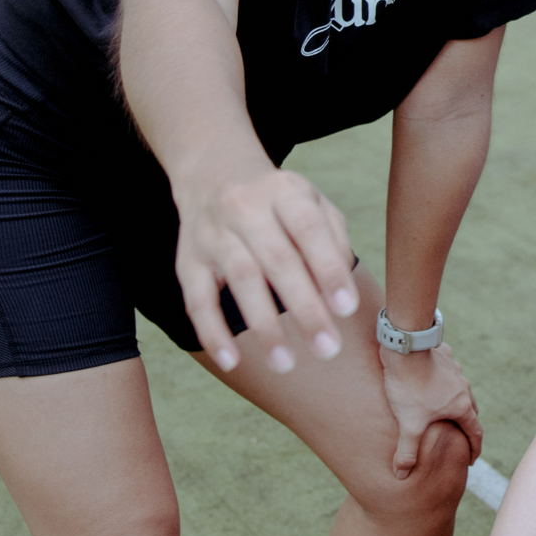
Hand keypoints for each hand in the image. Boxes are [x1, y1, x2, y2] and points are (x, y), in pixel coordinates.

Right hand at [173, 155, 358, 373]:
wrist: (212, 172)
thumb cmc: (278, 200)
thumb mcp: (312, 202)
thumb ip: (333, 239)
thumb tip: (343, 290)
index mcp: (285, 191)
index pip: (309, 230)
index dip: (328, 269)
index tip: (347, 308)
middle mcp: (246, 208)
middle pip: (277, 260)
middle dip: (304, 308)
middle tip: (327, 349)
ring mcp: (213, 234)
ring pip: (240, 279)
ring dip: (263, 326)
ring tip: (285, 363)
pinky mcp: (188, 260)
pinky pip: (196, 299)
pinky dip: (212, 331)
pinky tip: (231, 360)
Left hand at [380, 340, 483, 478]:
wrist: (407, 348)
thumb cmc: (410, 387)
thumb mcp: (408, 424)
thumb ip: (406, 452)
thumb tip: (401, 475)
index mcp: (461, 406)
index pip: (474, 433)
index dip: (474, 449)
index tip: (471, 460)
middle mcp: (464, 388)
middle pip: (470, 411)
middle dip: (466, 425)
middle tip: (459, 437)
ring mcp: (456, 370)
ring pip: (460, 391)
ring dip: (454, 402)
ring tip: (443, 410)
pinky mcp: (445, 356)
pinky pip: (448, 373)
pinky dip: (443, 383)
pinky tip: (431, 383)